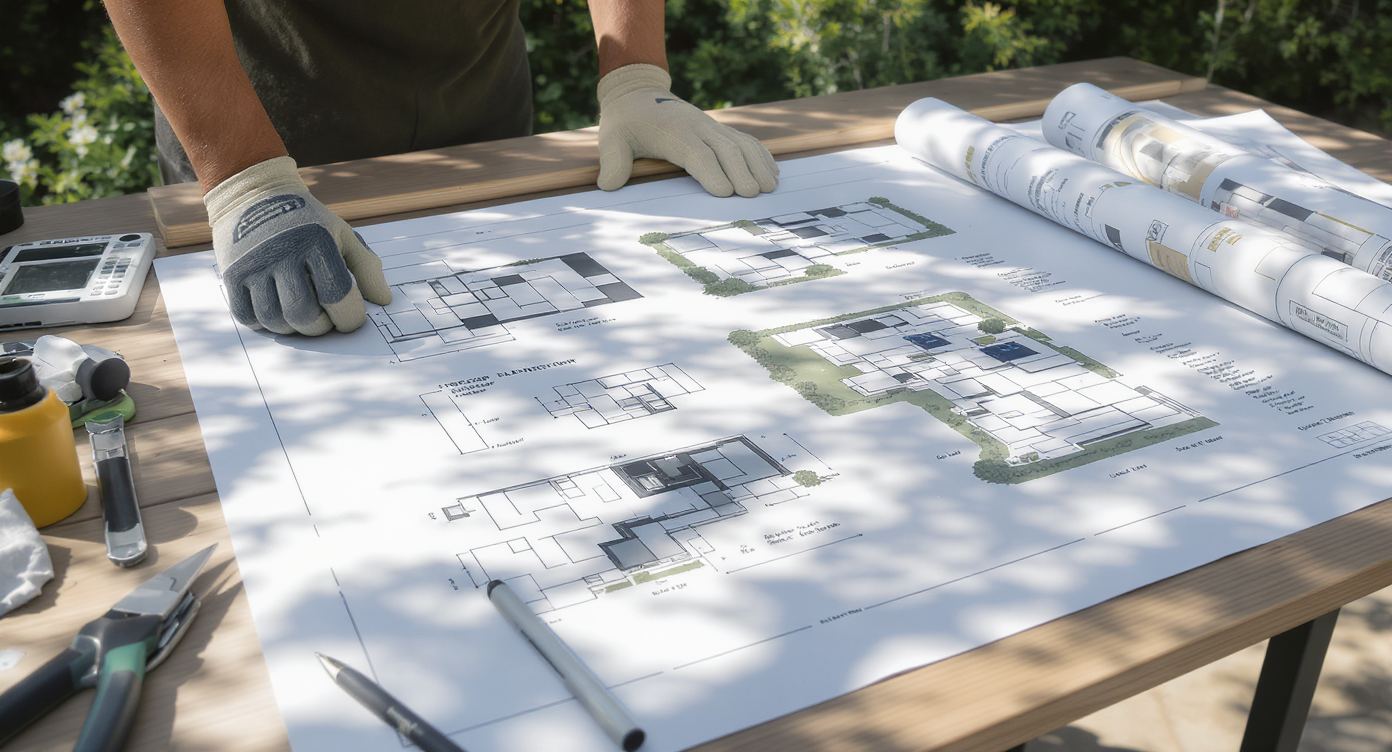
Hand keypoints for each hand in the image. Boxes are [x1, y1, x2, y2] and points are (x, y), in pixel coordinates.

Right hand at [204, 157, 391, 335]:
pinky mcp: (232, 274)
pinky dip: (265, 322)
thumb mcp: (343, 234)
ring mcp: (253, 264)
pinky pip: (247, 316)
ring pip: (274, 319)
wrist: (255, 194)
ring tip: (303, 314)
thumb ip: (367, 267)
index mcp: (315, 242)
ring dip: (293, 328)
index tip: (351, 318)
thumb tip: (383, 300)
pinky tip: (279, 310)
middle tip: (326, 318)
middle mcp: (282, 252)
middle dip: (321, 327)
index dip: (350, 318)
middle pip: (303, 314)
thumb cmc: (307, 220)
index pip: (338, 296)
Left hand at [596, 64, 777, 196]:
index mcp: (674, 132)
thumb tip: (608, 186)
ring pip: (741, 144)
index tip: (725, 193)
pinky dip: (761, 155)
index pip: (697, 153)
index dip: (712, 172)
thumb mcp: (611, 138)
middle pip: (726, 149)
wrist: (637, 92)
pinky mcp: (718, 129)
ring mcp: (711, 127)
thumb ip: (613, 161)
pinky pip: (746, 140)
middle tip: (753, 196)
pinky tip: (773, 171)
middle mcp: (698, 127)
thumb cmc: (625, 121)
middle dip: (742, 172)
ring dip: (758, 164)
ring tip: (771, 187)